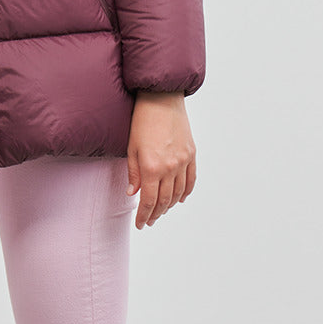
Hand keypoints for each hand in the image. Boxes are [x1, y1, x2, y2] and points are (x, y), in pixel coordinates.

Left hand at [126, 91, 195, 227]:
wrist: (161, 99)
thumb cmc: (142, 121)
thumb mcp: (131, 148)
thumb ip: (133, 173)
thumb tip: (133, 193)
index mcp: (151, 167)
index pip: (148, 201)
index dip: (144, 215)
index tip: (140, 224)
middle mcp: (169, 167)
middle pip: (164, 201)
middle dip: (155, 214)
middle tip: (149, 221)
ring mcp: (183, 161)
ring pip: (178, 193)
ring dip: (169, 206)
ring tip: (161, 212)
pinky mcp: (191, 154)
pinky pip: (191, 179)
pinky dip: (185, 192)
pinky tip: (179, 199)